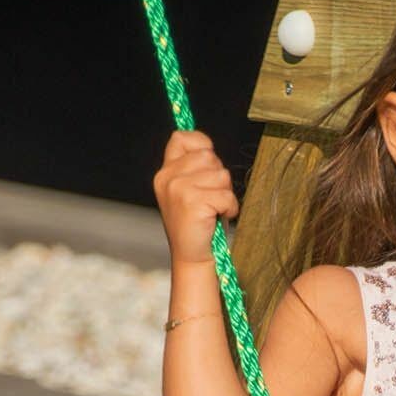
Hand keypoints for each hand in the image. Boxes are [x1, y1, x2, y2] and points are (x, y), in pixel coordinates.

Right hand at [152, 130, 239, 264]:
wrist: (192, 257)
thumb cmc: (197, 224)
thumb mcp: (189, 191)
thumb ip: (194, 169)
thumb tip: (209, 150)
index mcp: (165, 173)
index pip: (181, 138)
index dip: (201, 144)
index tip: (209, 163)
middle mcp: (168, 177)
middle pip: (209, 156)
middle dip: (219, 176)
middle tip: (213, 198)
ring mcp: (178, 189)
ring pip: (221, 175)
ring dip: (225, 193)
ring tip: (215, 210)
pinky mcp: (192, 202)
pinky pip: (226, 195)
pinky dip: (230, 207)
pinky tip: (219, 218)